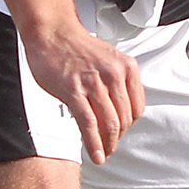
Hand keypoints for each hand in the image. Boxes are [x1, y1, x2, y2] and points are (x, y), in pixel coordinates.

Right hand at [21, 22, 144, 163]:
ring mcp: (94, 83)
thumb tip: (116, 113)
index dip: (129, 126)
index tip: (120, 134)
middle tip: (110, 148)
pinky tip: (95, 154)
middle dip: (117, 138)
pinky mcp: (74, 90)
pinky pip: (88, 123)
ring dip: (107, 144)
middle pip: (123, 118)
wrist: (52, 33)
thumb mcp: (108, 61)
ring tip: (104, 155)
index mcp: (126, 67)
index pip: (136, 108)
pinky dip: (93, 143)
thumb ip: (116, 84)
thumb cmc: (77, 48)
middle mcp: (113, 74)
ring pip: (108, 123)